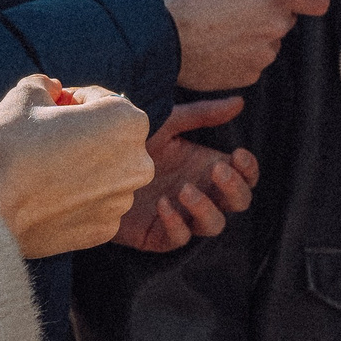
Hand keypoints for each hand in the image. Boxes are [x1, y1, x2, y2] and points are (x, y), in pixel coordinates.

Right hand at [0, 76, 153, 258]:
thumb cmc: (5, 146)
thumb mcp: (22, 96)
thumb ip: (45, 85)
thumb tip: (52, 88)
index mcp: (126, 121)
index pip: (100, 100)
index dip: (70, 101)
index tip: (47, 110)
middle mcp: (137, 163)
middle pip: (108, 138)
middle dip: (81, 134)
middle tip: (43, 140)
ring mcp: (122, 201)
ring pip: (104, 174)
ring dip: (80, 167)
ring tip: (41, 170)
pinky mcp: (103, 232)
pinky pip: (94, 205)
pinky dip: (75, 199)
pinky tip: (45, 197)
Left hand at [115, 98, 259, 251]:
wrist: (92, 161)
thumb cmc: (131, 141)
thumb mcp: (168, 122)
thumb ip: (202, 114)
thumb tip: (239, 102)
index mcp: (206, 167)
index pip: (244, 176)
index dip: (249, 170)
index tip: (237, 154)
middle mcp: (199, 192)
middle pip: (238, 203)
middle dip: (234, 188)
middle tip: (217, 170)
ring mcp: (181, 215)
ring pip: (214, 225)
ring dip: (206, 209)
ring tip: (185, 189)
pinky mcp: (157, 234)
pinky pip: (178, 238)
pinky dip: (176, 224)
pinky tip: (163, 204)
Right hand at [159, 0, 330, 92]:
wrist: (157, 39)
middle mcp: (273, 28)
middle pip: (288, 16)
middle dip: (271, 7)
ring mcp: (261, 55)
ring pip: (270, 38)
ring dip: (256, 30)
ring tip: (223, 20)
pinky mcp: (247, 75)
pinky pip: (254, 59)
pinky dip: (242, 51)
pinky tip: (219, 40)